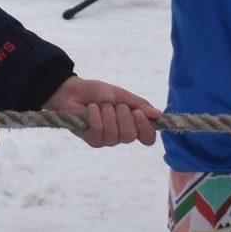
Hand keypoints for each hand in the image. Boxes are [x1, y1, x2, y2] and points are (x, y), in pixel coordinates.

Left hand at [44, 75, 159, 147]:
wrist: (73, 90)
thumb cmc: (97, 92)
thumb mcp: (121, 94)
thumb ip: (139, 104)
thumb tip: (158, 115)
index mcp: (132, 125)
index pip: (148, 138)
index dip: (146, 128)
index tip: (139, 113)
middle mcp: (121, 135)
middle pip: (131, 136)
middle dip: (123, 116)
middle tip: (116, 105)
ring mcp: (107, 140)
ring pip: (114, 134)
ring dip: (107, 114)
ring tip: (101, 105)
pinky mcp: (92, 140)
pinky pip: (99, 131)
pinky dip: (95, 115)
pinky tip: (91, 109)